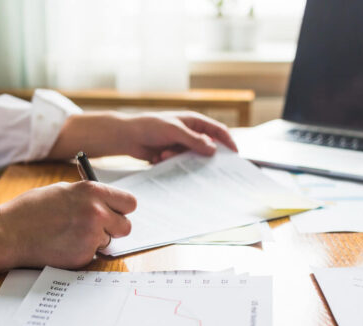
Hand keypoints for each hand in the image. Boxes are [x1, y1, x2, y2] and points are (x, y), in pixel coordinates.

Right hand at [0, 181, 136, 268]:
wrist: (9, 233)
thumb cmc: (31, 210)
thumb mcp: (63, 191)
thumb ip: (89, 196)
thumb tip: (107, 202)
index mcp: (92, 191)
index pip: (129, 202)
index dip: (122, 209)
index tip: (116, 212)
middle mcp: (96, 212)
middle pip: (126, 226)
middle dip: (114, 228)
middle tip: (97, 228)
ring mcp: (91, 235)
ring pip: (109, 241)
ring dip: (96, 240)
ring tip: (70, 234)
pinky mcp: (84, 255)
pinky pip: (94, 254)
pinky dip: (83, 252)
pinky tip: (64, 245)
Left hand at [119, 111, 238, 162]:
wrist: (127, 137)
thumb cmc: (149, 126)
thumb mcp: (174, 131)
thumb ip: (194, 140)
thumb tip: (213, 149)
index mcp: (194, 122)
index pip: (218, 131)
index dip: (228, 142)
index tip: (235, 155)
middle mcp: (190, 133)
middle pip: (207, 147)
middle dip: (202, 156)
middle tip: (202, 166)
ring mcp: (182, 145)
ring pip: (192, 158)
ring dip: (179, 158)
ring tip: (164, 153)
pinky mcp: (173, 155)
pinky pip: (181, 164)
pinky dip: (171, 162)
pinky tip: (158, 157)